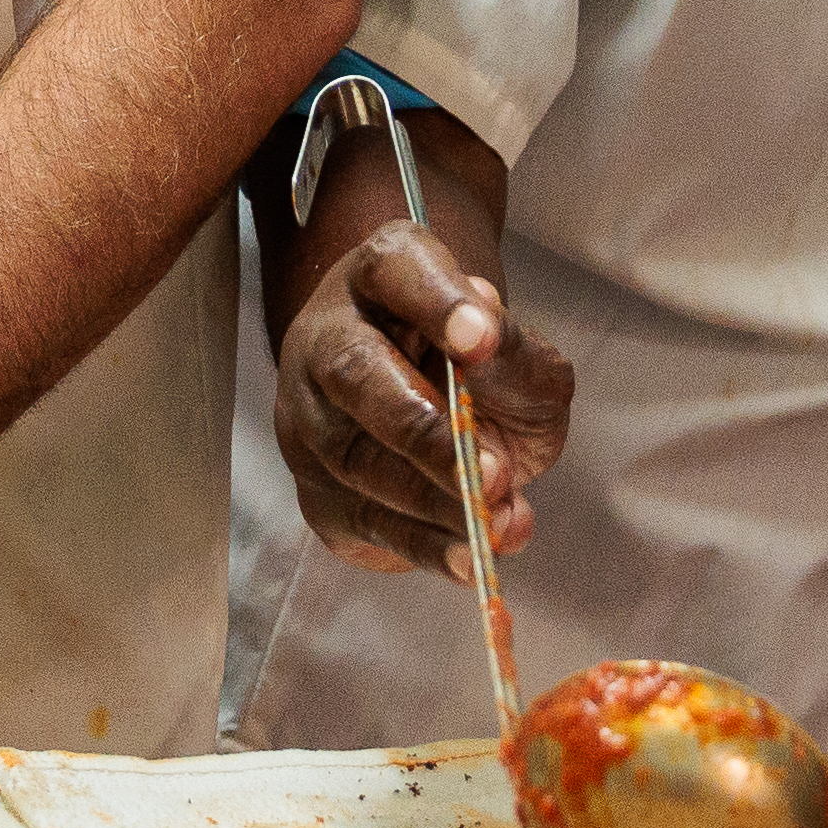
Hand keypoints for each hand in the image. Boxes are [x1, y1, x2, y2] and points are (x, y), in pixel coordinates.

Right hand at [273, 220, 571, 577]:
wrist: (437, 420)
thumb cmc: (476, 371)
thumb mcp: (517, 352)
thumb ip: (515, 352)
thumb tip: (487, 355)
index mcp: (382, 276)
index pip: (398, 271)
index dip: (437, 303)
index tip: (483, 337)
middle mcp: (329, 336)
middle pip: (353, 371)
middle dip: (423, 429)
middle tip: (491, 472)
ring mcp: (310, 415)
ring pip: (353, 458)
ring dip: (431, 499)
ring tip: (497, 519)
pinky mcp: (317, 488)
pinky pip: (363, 519)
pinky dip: (423, 545)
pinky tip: (472, 557)